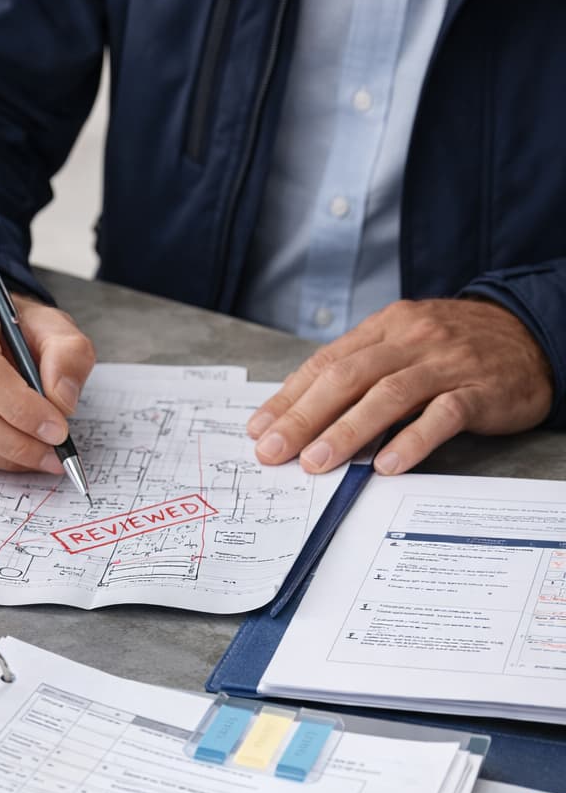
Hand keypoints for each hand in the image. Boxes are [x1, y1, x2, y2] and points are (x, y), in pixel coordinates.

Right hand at [0, 283, 95, 470]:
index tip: (57, 430)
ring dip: (1, 456)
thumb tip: (61, 402)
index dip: (20, 408)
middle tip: (52, 454)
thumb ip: (68, 355)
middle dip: (14, 441)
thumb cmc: (11, 328)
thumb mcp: (50, 325)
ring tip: (37, 457)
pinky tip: (9, 451)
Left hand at [246, 297, 553, 474]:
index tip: (260, 430)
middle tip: (276, 451)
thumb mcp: (405, 345)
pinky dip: (412, 439)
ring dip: (348, 430)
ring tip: (318, 462)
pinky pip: (442, 415)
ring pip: (388, 394)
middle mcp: (411, 340)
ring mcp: (446, 364)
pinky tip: (387, 463)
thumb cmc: (456, 349)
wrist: (532, 335)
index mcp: (386, 328)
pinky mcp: (479, 391)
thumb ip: (361, 373)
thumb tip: (305, 415)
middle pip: (347, 377)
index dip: (290, 397)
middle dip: (306, 416)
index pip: (326, 362)